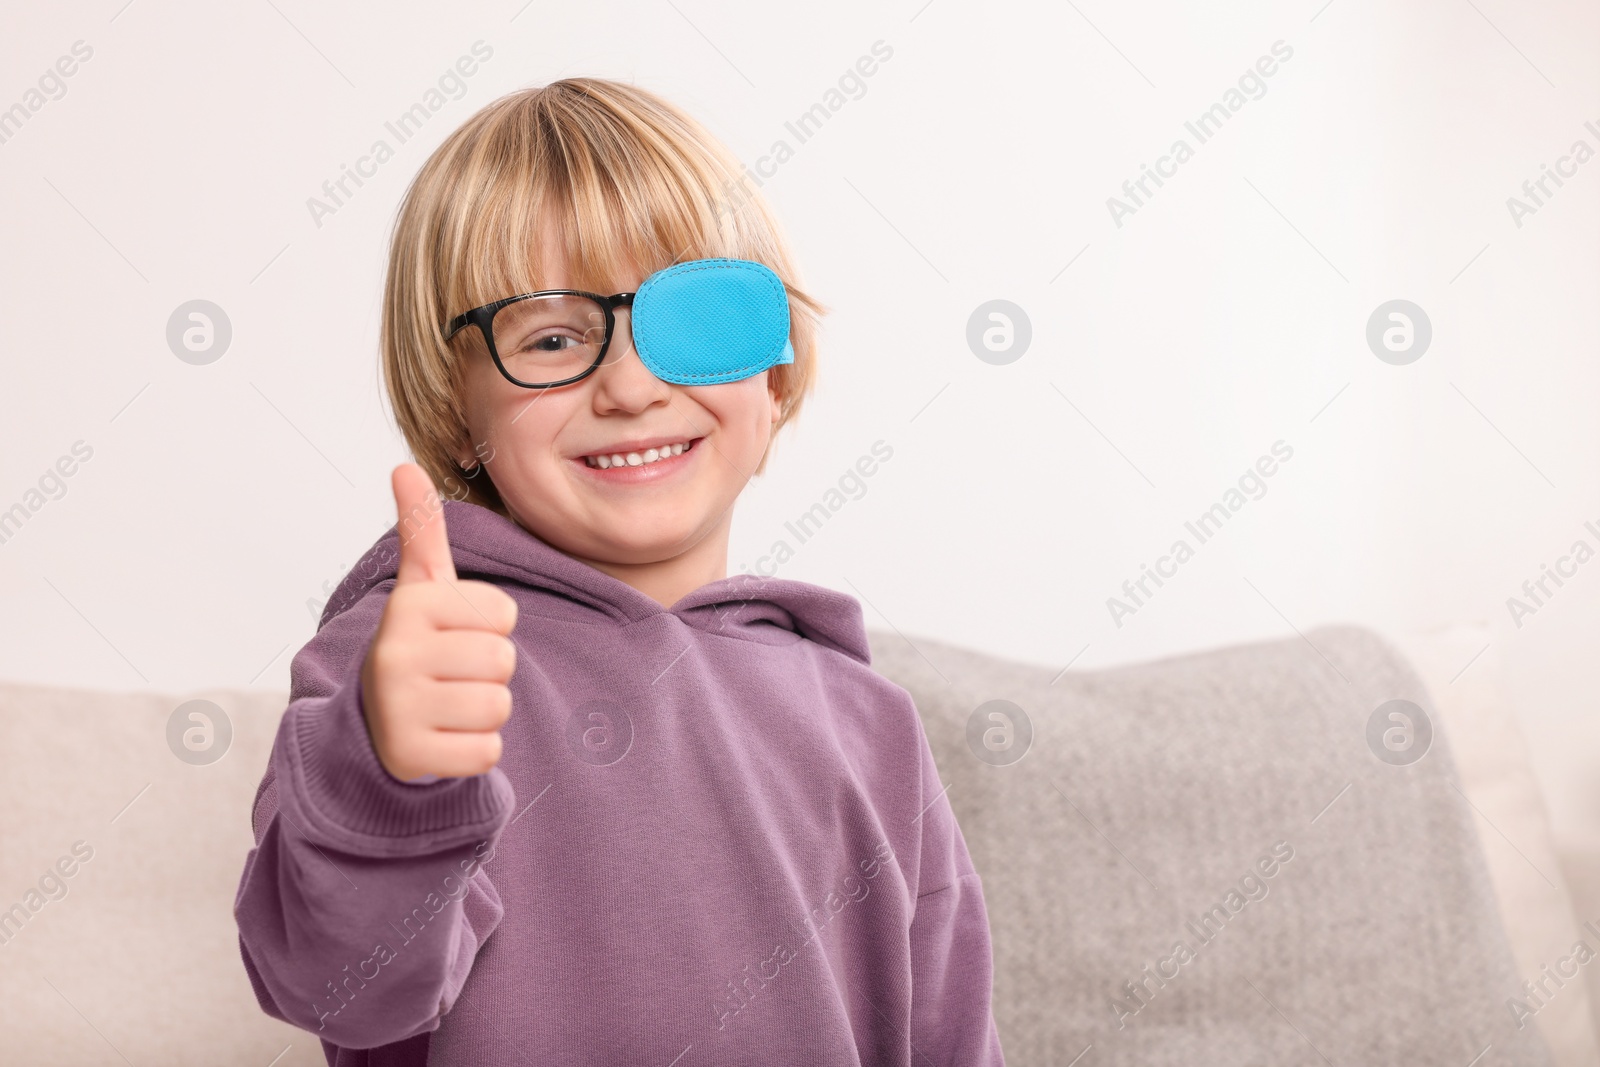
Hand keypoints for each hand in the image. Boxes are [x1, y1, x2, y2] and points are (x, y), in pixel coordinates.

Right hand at [359, 463, 517, 780]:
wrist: (373, 726)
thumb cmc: (418, 647)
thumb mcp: (421, 589)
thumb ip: (421, 531)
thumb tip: (405, 466)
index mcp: (408, 605)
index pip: (504, 613)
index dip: (491, 627)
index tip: (454, 634)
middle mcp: (395, 653)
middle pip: (503, 660)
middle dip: (489, 671)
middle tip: (452, 675)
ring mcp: (399, 707)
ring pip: (498, 706)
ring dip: (483, 711)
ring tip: (447, 704)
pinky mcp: (410, 756)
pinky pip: (487, 752)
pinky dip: (475, 750)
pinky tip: (443, 738)